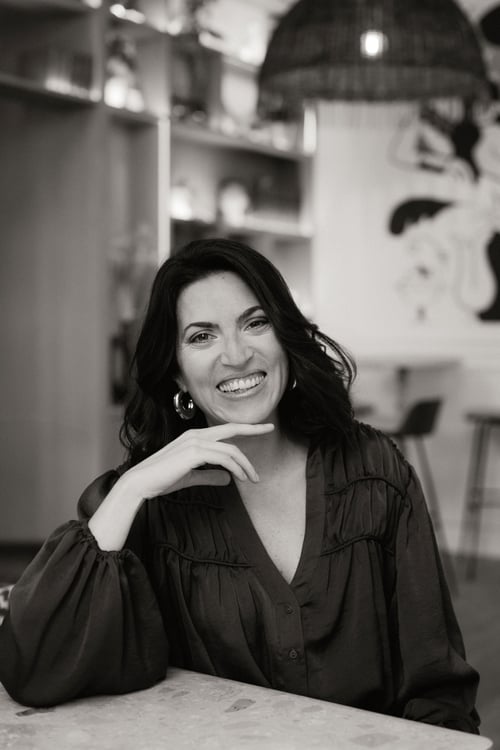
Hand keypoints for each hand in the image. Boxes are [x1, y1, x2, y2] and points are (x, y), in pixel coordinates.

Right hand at [124, 422, 274, 498]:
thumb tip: (228, 480)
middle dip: (253, 428)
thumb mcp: (190, 477)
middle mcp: (196, 435)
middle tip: (271, 428)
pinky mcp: (194, 453)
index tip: (261, 427)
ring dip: (245, 464)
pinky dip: (236, 468)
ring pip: (231, 449)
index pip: (225, 430)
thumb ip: (209, 476)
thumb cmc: (162, 480)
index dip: (244, 428)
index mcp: (194, 437)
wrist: (141, 483)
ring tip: (254, 479)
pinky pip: (224, 458)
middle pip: (232, 429)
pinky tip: (241, 478)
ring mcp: (195, 443)